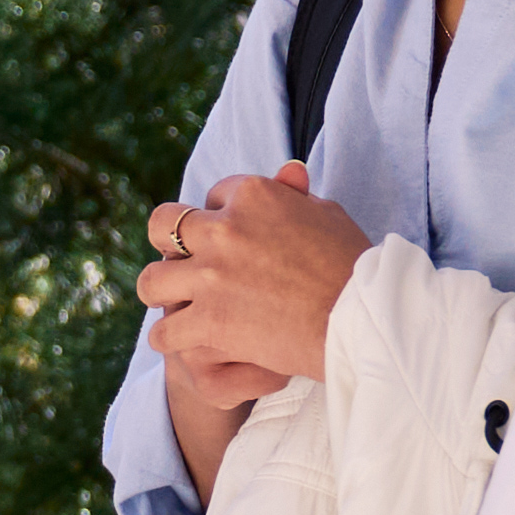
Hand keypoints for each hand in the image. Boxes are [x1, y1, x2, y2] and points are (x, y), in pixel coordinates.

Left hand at [135, 160, 367, 393]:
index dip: (215, 218)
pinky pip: (164, 329)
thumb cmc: (354, 268)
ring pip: (152, 279)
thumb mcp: (327, 214)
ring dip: (161, 292)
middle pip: (163, 225)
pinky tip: (182, 340)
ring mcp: (212, 275)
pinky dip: (170, 337)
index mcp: (254, 195)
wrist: (361, 320)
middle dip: (167, 243)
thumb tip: (287, 174)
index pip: (211, 196)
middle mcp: (225, 228)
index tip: (224, 240)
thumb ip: (295, 196)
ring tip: (174, 304)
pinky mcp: (210, 320)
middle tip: (181, 264)